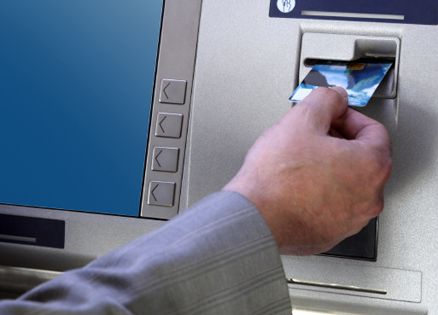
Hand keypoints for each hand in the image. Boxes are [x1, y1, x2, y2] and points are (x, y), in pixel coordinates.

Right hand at [224, 87, 391, 254]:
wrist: (254, 219)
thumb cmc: (277, 178)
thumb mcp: (301, 120)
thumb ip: (326, 99)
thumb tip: (335, 97)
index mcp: (370, 166)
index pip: (373, 130)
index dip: (348, 117)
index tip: (330, 117)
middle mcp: (369, 197)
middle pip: (362, 157)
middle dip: (338, 142)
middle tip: (312, 137)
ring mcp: (351, 220)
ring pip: (347, 183)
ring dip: (329, 168)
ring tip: (300, 162)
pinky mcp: (332, 234)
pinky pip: (333, 205)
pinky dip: (320, 192)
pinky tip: (297, 185)